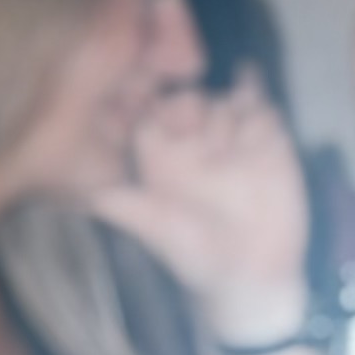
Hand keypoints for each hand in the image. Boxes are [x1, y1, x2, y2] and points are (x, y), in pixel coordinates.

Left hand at [94, 78, 311, 343]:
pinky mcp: (269, 142)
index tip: (155, 111)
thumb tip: (85, 195)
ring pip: (223, 100)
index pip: (150, 116)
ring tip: (227, 150)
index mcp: (161, 159)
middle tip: (197, 136)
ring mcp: (232, 142)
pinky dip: (254, 90)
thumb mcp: (156, 230)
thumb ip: (124, 206)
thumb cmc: (196, 255)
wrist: (252, 276)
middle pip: (187, 100)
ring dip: (222, 112)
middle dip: (188, 105)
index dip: (150, 106)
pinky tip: (250, 78)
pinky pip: (261, 107)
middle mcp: (194, 146)